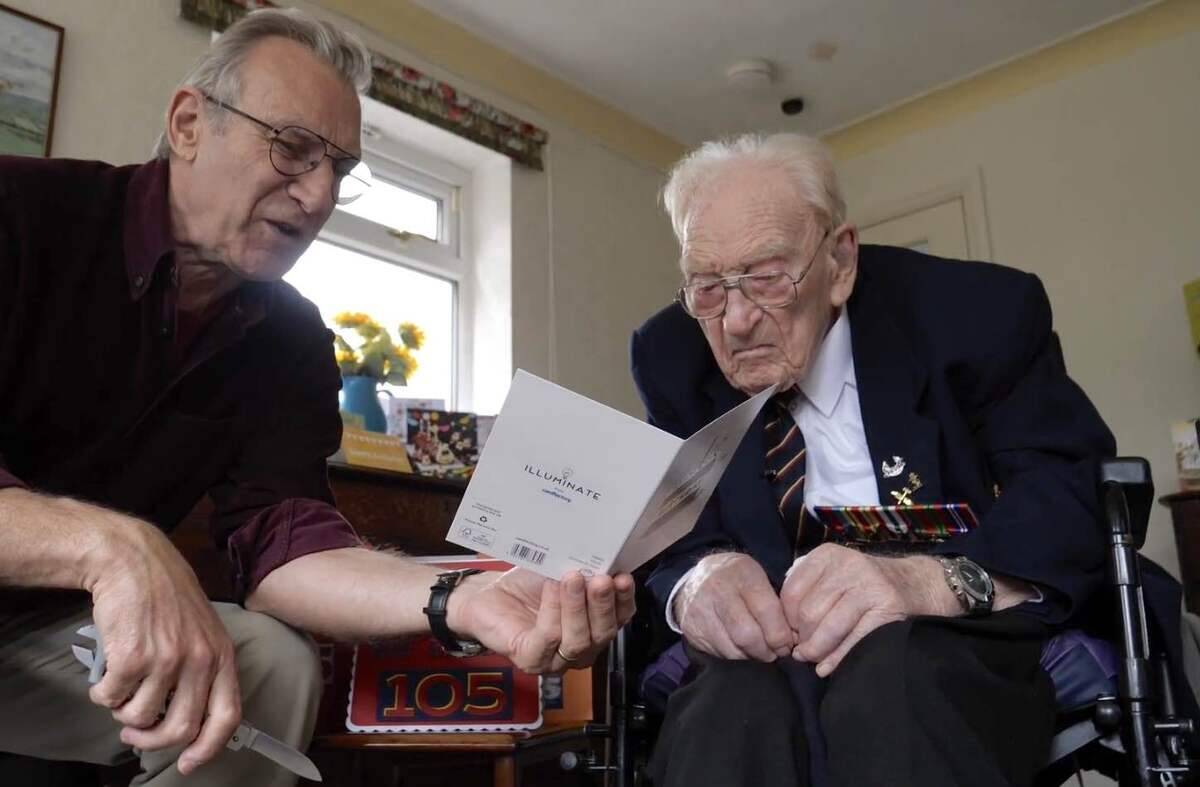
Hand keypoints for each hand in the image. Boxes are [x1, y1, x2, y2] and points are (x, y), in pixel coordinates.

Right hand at [83, 506, 239, 774]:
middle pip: (181, 728)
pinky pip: (111, 698)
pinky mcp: (133, 656)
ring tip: (120, 688)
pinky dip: (102, 693)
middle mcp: (200, 660)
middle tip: (135, 732)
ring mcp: (167, 659)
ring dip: (122, 711)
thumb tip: (191, 718)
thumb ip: (202, 669)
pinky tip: (105, 674)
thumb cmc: (165, 596)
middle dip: (152, 740)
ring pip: (140, 717)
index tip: (189, 763)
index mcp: (222, 655)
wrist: (134, 560)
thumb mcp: (201, 629)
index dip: (209, 747)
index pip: (227, 716)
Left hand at [448, 569, 635, 672]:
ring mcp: (556, 660)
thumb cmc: (527, 586)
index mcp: (594, 628)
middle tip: (601, 578)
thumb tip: (605, 555)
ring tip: (572, 577)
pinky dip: (553, 610)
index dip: (624, 600)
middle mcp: (581, 650)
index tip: (623, 576)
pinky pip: (549, 638)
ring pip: (578, 640)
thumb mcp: (561, 572)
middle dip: (603, 605)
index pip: (619, 619)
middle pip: (603, 634)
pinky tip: (551, 587)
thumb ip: (585, 571)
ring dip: (577, 606)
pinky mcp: (531, 659)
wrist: (485, 595)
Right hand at [674, 552, 793, 661]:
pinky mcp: (691, 628)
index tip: (789, 643)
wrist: (695, 578)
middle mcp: (718, 589)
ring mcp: (701, 610)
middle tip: (776, 653)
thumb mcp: (757, 577)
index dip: (781, 634)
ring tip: (760, 651)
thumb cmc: (737, 580)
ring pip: (733, 649)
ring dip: (752, 656)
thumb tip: (795, 638)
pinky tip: (741, 648)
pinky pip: (719, 653)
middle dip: (767, 650)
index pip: (767, 610)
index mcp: (742, 573)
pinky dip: (735, 656)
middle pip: (748, 634)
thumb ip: (777, 602)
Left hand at [780, 544, 952, 676]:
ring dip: (816, 651)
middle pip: (808, 612)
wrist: (918, 584)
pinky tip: (828, 667)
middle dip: (801, 639)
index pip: (791, 592)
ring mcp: (869, 584)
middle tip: (802, 652)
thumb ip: (809, 595)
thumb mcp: (834, 577)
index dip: (785, 620)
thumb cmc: (866, 586)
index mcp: (827, 555)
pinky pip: (853, 639)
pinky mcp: (888, 606)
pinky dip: (837, 659)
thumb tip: (783, 632)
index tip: (790, 636)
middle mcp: (847, 565)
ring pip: (828, 627)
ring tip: (814, 661)